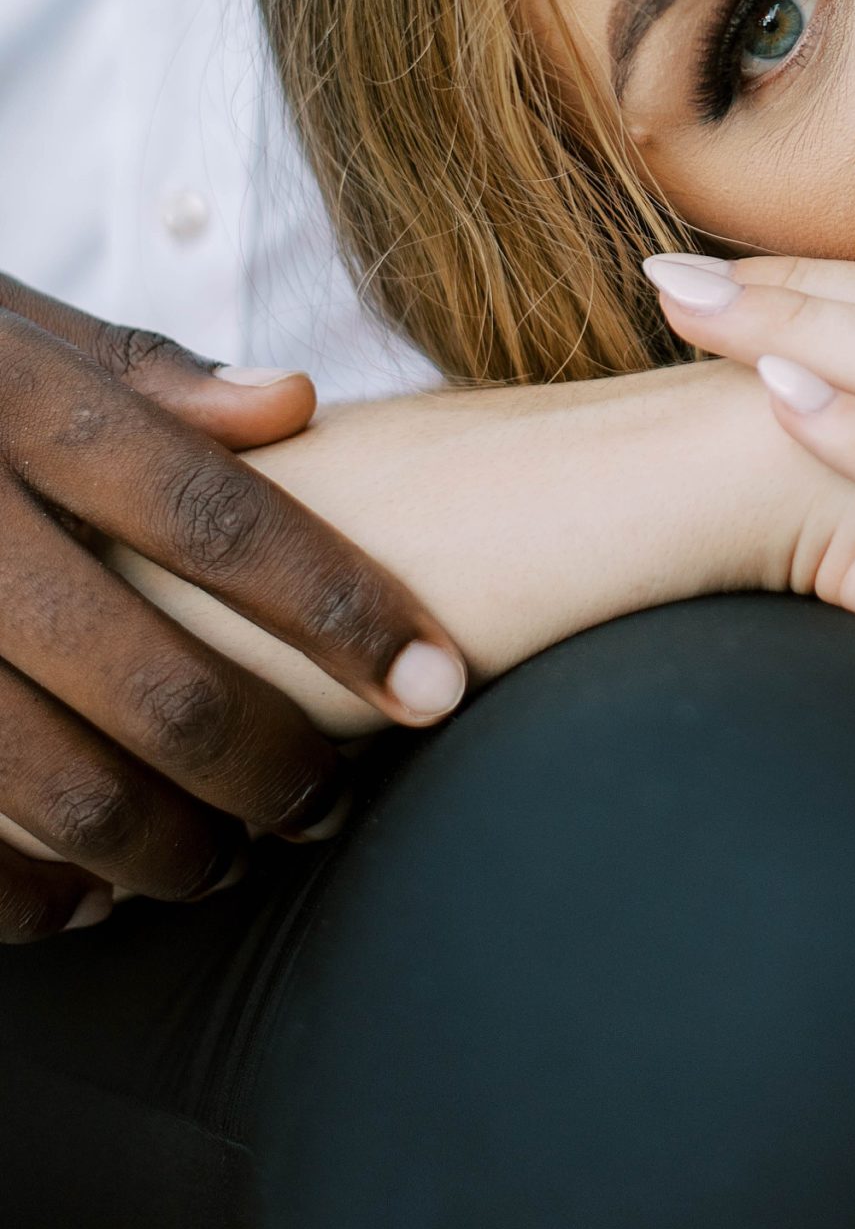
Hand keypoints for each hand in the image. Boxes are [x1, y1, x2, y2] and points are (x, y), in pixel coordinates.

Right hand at [0, 275, 465, 939]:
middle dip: (265, 766)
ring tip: (222, 862)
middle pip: (148, 676)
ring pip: (47, 782)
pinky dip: (20, 893)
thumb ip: (146, 374)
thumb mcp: (12, 327)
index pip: (211, 515)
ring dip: (159, 848)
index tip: (437, 686)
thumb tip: (298, 404)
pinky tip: (85, 901)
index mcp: (17, 401)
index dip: (336, 608)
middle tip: (326, 807)